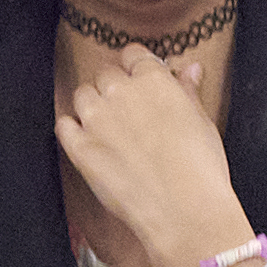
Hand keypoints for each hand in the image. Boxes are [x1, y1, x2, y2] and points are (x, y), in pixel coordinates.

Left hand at [55, 45, 247, 266]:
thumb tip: (190, 68)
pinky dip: (72, 128)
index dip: (137, 67)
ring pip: (83, 95)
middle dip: (115, 88)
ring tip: (109, 126)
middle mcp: (119, 92)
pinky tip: (87, 140)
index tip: (140, 80)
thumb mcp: (203, 121)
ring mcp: (96, 120)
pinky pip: (64, 125)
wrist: (185, 210)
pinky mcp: (80, 148)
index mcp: (153, 79)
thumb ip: (189, 90)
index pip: (134, 55)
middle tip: (129, 112)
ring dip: (93, 104)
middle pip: (106, 74)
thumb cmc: (201, 168)